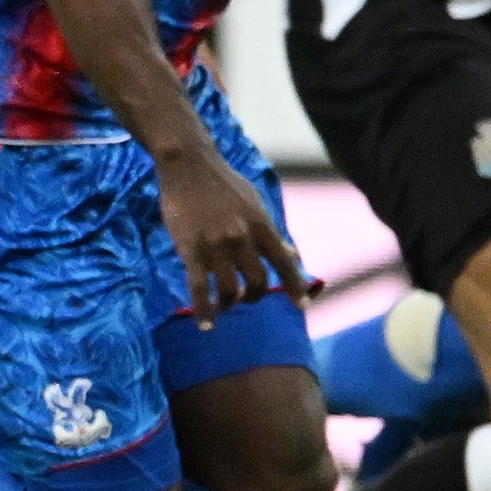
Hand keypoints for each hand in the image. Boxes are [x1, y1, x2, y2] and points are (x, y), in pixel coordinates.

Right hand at [156, 142, 310, 322]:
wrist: (188, 164)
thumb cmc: (223, 182)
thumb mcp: (254, 202)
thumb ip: (271, 231)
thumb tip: (293, 254)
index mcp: (260, 225)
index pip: (284, 262)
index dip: (294, 286)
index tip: (301, 306)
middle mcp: (242, 238)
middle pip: (257, 281)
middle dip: (254, 296)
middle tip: (246, 298)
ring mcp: (216, 246)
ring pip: (229, 290)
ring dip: (230, 304)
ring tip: (225, 306)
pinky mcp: (191, 251)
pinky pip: (199, 289)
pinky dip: (204, 311)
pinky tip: (206, 325)